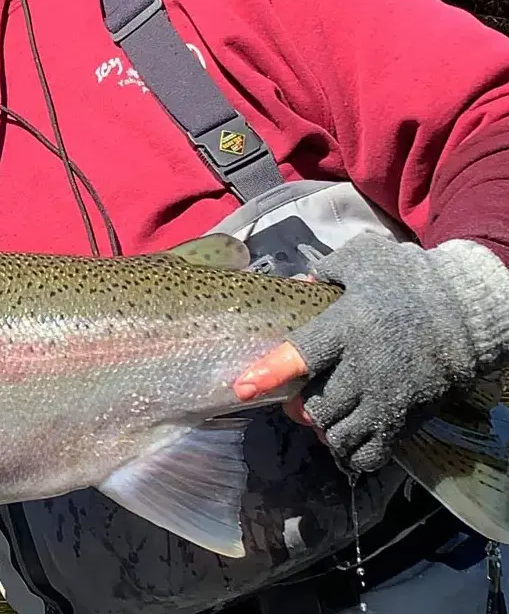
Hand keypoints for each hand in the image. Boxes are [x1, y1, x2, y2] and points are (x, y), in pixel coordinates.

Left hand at [233, 234, 508, 472]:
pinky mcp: (408, 418)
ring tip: (325, 415)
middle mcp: (365, 369)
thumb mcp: (365, 260)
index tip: (243, 388)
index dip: (269, 375)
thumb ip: (325, 271)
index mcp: (347, 328)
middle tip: (297, 399)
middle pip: (315, 406)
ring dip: (323, 428)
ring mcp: (388, 398)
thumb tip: (296, 284)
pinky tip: (348, 435)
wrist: (470, 310)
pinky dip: (352, 450)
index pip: (299, 358)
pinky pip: (370, 453)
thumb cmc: (410, 280)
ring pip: (337, 433)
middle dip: (299, 406)